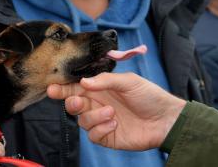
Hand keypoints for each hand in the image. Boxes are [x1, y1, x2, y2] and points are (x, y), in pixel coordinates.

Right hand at [47, 72, 185, 150]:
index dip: (63, 88)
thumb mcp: (129, 81)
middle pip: (74, 104)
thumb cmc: (149, 95)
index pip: (77, 88)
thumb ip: (106, 81)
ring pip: (83, 120)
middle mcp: (99, 104)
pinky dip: (100, 128)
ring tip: (111, 113)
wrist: (165, 119)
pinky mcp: (108, 136)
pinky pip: (93, 135)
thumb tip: (83, 82)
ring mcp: (102, 121)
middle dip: (71, 102)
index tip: (52, 88)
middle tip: (78, 101)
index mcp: (102, 88)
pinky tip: (114, 123)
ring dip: (93, 116)